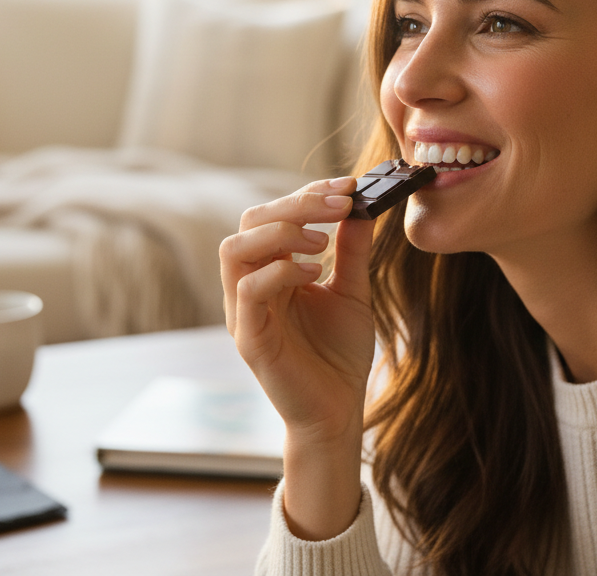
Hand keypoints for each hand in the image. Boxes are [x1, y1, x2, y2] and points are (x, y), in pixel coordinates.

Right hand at [220, 176, 375, 445]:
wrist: (338, 411)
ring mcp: (243, 312)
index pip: (273, 215)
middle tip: (341, 203)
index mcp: (270, 270)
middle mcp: (250, 285)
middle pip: (250, 222)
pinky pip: (248, 290)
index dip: (307, 194)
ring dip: (281, 232)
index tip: (348, 186)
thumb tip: (361, 206)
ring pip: (235, 249)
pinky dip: (281, 271)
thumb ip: (352, 250)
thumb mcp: (352, 291)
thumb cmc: (338, 354)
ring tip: (324, 240)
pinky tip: (317, 273)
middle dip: (296, 203)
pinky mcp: (248, 338)